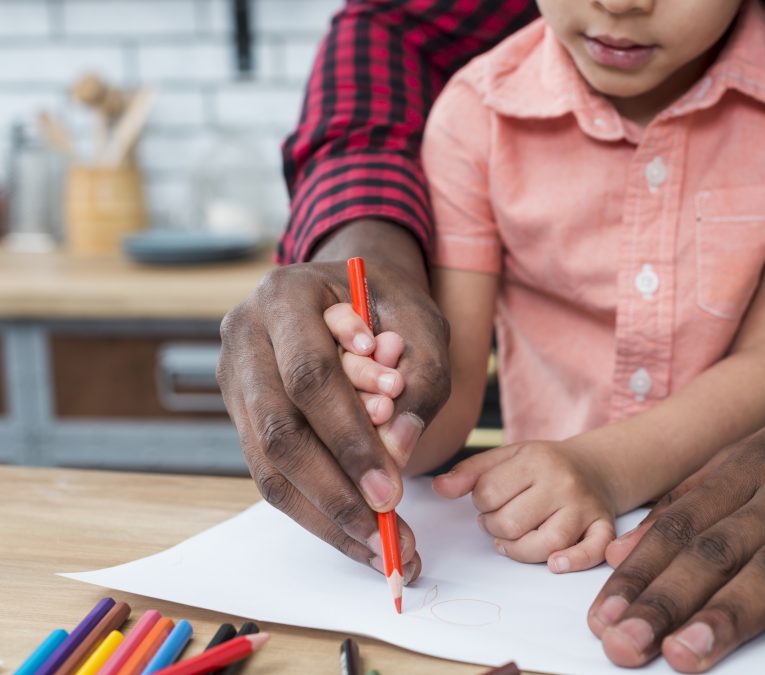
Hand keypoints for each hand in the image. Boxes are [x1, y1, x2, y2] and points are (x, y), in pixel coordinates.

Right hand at [217, 220, 450, 581]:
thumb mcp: (424, 324)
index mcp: (286, 295)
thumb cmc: (391, 305)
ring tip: (378, 548)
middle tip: (386, 531)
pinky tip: (356, 535)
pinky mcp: (241, 413)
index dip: (349, 437)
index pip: (310, 376)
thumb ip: (422, 379)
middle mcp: (245, 334)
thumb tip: (398, 452)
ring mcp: (234, 376)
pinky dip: (316, 510)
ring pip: (267, 463)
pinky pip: (270, 473)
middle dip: (336, 489)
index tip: (391, 490)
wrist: (350, 290)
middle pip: (280, 429)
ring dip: (325, 514)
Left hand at [433, 441, 617, 571]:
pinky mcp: (602, 527)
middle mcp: (563, 482)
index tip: (490, 500)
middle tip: (501, 520)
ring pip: (545, 543)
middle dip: (496, 527)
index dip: (480, 503)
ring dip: (520, 550)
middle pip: (511, 523)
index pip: (488, 494)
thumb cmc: (543, 466)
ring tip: (514, 540)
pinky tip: (555, 564)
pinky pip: (592, 551)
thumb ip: (470, 472)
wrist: (595, 466)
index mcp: (535, 460)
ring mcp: (584, 507)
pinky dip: (573, 561)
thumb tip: (439, 488)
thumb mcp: (507, 457)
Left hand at [587, 389, 764, 671]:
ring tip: (686, 654)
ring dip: (729, 612)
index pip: (680, 521)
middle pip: (718, 546)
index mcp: (749, 461)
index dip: (638, 571)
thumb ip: (693, 501)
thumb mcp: (759, 458)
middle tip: (625, 644)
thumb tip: (624, 552)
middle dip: (666, 599)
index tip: (600, 616)